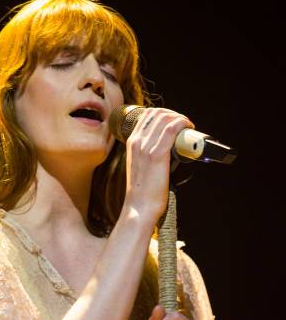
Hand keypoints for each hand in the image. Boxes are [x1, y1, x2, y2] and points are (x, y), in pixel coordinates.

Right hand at [123, 108, 194, 222]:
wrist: (139, 207)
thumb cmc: (142, 191)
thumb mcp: (139, 166)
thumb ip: (146, 154)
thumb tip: (165, 149)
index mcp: (131, 143)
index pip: (147, 115)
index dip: (164, 113)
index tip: (174, 121)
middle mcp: (137, 142)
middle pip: (157, 113)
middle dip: (174, 114)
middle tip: (184, 124)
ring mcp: (146, 147)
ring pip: (165, 119)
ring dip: (180, 118)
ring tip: (188, 126)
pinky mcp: (157, 155)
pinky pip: (171, 129)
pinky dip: (182, 124)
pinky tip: (188, 128)